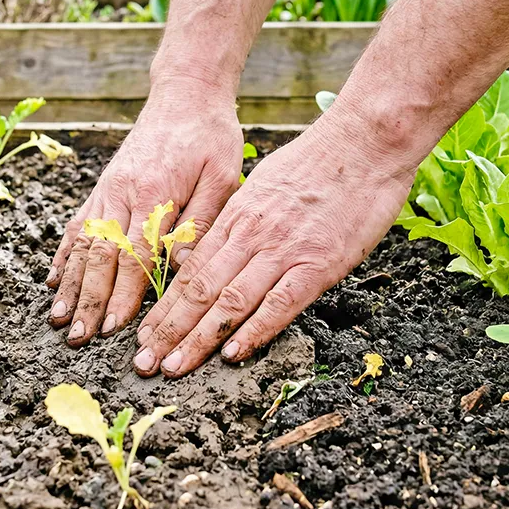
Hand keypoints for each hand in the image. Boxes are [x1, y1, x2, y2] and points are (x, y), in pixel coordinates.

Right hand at [47, 80, 242, 345]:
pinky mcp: (103, 187)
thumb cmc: (210, 137)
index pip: (135, 255)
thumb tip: (181, 266)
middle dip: (89, 300)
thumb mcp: (223, 176)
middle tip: (79, 337)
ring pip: (82, 244)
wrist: (185, 95)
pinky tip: (54, 280)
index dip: (124, 293)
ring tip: (60, 319)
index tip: (116, 327)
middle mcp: (123, 194)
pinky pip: (78, 225)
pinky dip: (64, 255)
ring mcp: (108, 191)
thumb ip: (201, 221)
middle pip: (101, 256)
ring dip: (70, 285)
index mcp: (155, 194)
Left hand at [131, 104, 417, 377]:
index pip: (191, 270)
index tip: (145, 333)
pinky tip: (231, 354)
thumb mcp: (267, 184)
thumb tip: (222, 247)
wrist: (365, 142)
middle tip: (143, 361)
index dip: (165, 306)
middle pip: (199, 290)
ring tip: (172, 367)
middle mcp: (251, 236)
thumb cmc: (321, 162)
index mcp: (238, 217)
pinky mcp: (318, 264)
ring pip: (229, 301)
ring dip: (197, 339)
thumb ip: (243, 220)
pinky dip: (253, 331)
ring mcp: (283, 251)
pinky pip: (279, 304)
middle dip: (167, 330)